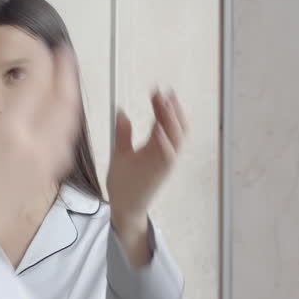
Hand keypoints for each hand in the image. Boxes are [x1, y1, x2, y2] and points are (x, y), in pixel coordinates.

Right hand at [0, 46, 81, 245]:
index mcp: (9, 131)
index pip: (35, 86)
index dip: (44, 62)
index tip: (44, 46)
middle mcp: (33, 145)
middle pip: (63, 104)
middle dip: (68, 76)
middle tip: (65, 56)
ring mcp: (42, 165)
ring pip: (69, 127)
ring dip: (72, 100)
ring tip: (68, 85)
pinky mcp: (42, 181)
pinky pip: (64, 148)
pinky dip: (67, 129)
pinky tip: (61, 126)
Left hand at [107, 88, 187, 232]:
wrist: (124, 207)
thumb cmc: (124, 183)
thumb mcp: (121, 153)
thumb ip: (123, 133)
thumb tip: (121, 112)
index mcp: (155, 147)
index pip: (163, 121)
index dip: (162, 105)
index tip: (156, 90)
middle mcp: (163, 153)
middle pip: (175, 126)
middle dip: (171, 109)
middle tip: (164, 92)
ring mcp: (163, 163)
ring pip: (177, 139)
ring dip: (171, 121)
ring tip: (164, 104)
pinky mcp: (159, 174)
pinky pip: (167, 157)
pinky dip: (166, 143)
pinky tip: (159, 130)